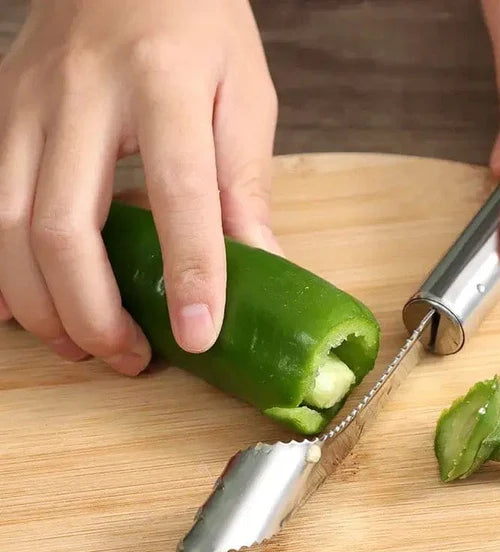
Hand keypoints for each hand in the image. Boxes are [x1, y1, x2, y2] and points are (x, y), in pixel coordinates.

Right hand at [0, 0, 278, 373]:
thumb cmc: (198, 24)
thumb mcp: (245, 96)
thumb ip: (246, 183)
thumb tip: (262, 266)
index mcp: (164, 83)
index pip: (178, 195)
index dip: (189, 274)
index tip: (198, 336)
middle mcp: (81, 95)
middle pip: (61, 227)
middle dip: (91, 312)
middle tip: (131, 357)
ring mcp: (26, 104)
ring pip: (6, 227)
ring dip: (42, 306)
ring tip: (87, 345)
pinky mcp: (0, 114)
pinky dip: (1, 272)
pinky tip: (29, 308)